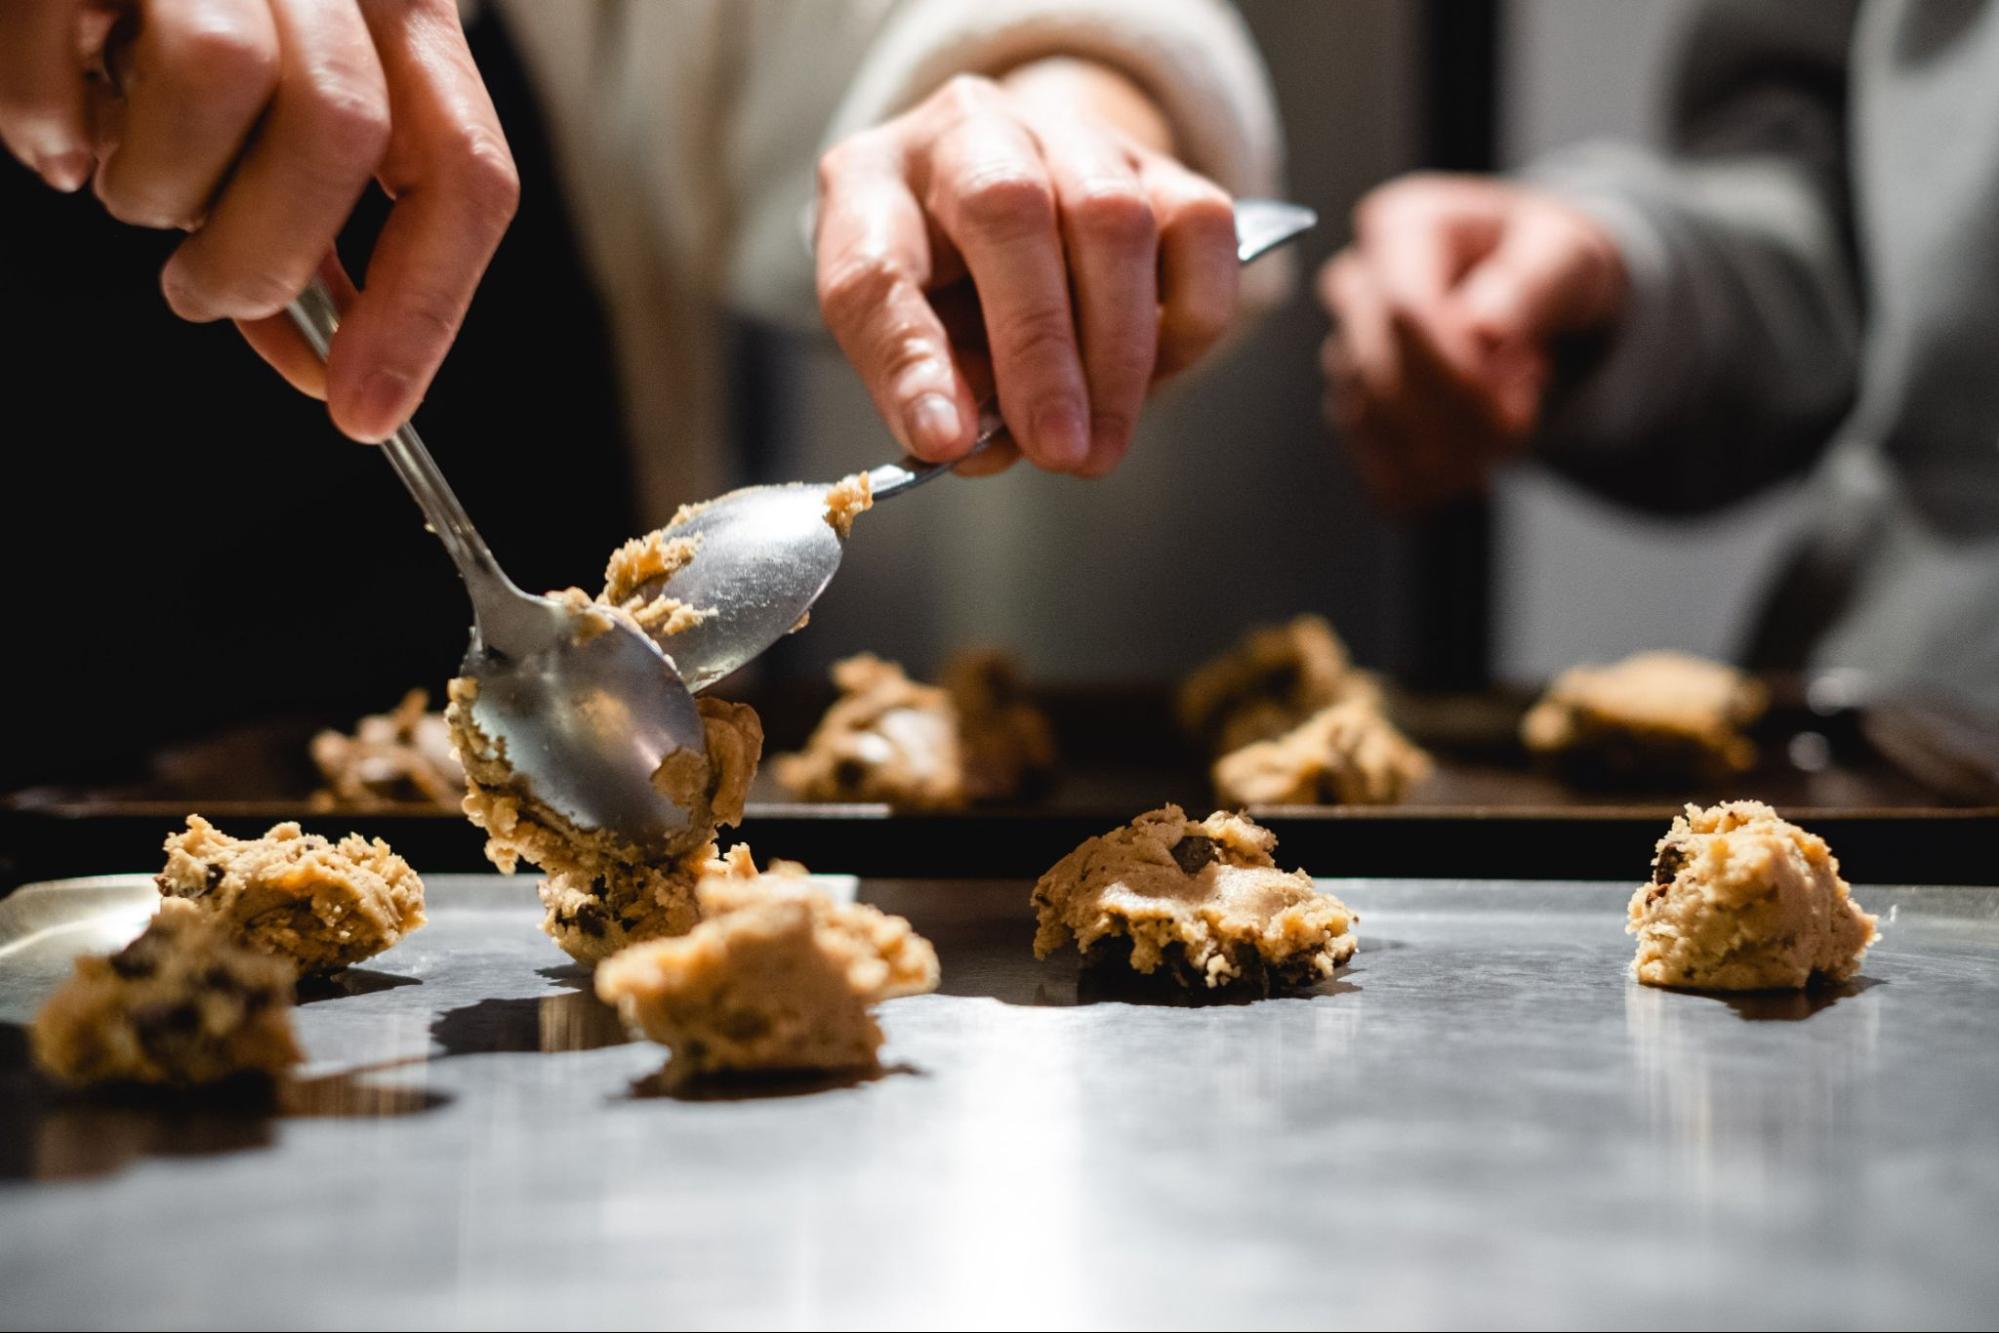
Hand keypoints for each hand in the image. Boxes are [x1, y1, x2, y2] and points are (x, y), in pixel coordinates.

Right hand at [0, 0, 518, 441]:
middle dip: (264, 257)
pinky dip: (47, 124)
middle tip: (203, 291)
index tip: (364, 409)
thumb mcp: (286, 111)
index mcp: (404, 10)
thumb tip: (328, 369)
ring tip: (124, 173)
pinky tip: (59, 120)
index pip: (466, 173)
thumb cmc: (188, 25)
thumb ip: (315, 231)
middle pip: (342, 131)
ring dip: (157, 183)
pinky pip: (65, 61)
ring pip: (220, 77)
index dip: (421, 310)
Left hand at [814, 62, 1239, 478]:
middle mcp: (970, 130)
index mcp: (872, 180)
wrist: (1011, 201)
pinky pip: (1199, 229)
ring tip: (1101, 445)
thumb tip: (966, 441)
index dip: (909, 358)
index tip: (944, 440)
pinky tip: (1153, 375)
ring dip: (1117, 351)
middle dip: (1039, 350)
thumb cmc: (940, 285)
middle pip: (1006, 211)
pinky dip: (1186, 317)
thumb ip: (922, 386)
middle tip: (1060, 452)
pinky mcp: (1159, 164)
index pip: (874, 264)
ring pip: (1114, 219)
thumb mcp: (900, 337)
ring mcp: (1072, 137)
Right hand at [1317, 173, 1625, 513]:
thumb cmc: (1549, 265)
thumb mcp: (1569, 255)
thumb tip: (1483, 328)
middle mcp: (1360, 285)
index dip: (1454, 365)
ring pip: (1373, 425)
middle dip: (1457, 415)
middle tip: (1521, 421)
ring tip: (1507, 432)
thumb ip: (1532, 284)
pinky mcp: (1356, 409)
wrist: (1541, 300)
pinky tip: (1473, 466)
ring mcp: (1348, 350)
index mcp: (1404, 228)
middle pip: (1379, 372)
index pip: (1400, 309)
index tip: (1517, 386)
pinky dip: (1430, 484)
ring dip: (1448, 453)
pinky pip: (1373, 466)